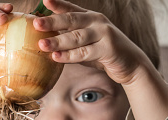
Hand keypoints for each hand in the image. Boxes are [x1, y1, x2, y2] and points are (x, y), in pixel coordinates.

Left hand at [34, 0, 167, 119]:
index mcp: (90, 18)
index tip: (43, 0)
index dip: (57, 4)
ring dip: (58, 41)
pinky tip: (56, 58)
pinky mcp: (108, 49)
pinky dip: (69, 56)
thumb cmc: (103, 54)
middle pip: (71, 20)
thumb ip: (69, 40)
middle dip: (52, 21)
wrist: (131, 65)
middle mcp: (97, 22)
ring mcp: (104, 34)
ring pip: (76, 37)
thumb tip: (44, 41)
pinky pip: (84, 53)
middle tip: (36, 23)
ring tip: (42, 45)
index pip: (71, 9)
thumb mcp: (86, 44)